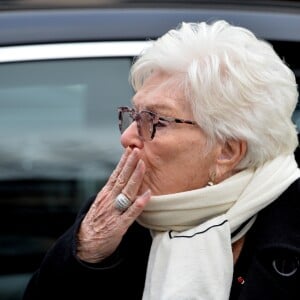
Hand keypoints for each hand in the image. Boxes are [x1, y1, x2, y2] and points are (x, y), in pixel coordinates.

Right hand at [76, 147, 150, 262]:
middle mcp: (109, 200)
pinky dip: (138, 204)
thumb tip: (125, 178)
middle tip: (137, 150)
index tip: (131, 149)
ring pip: (126, 192)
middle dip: (130, 164)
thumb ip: (113, 191)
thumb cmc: (97, 221)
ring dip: (135, 178)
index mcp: (105, 194)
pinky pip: (130, 214)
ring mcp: (114, 212)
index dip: (124, 161)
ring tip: (143, 165)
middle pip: (121, 179)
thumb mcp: (102, 202)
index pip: (116, 174)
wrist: (85, 244)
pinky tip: (146, 195)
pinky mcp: (119, 226)